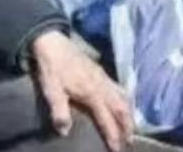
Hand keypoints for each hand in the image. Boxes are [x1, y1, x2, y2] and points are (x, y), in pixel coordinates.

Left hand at [32, 30, 132, 151]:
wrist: (52, 42)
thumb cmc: (52, 67)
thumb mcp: (52, 91)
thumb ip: (59, 112)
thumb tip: (65, 132)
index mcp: (92, 94)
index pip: (107, 120)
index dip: (113, 136)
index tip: (117, 149)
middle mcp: (103, 86)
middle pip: (122, 109)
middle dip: (127, 126)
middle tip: (129, 141)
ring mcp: (103, 76)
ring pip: (124, 97)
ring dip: (129, 113)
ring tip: (130, 126)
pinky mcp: (101, 70)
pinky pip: (119, 87)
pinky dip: (125, 99)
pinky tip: (122, 102)